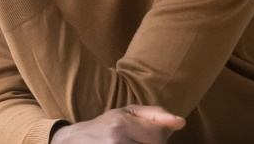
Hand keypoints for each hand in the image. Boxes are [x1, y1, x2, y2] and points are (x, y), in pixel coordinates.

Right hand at [51, 105, 185, 143]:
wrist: (72, 141)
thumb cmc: (105, 127)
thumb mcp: (127, 113)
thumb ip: (155, 115)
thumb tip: (180, 122)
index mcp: (122, 124)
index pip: (160, 136)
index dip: (156, 136)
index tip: (142, 134)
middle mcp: (117, 141)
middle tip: (134, 141)